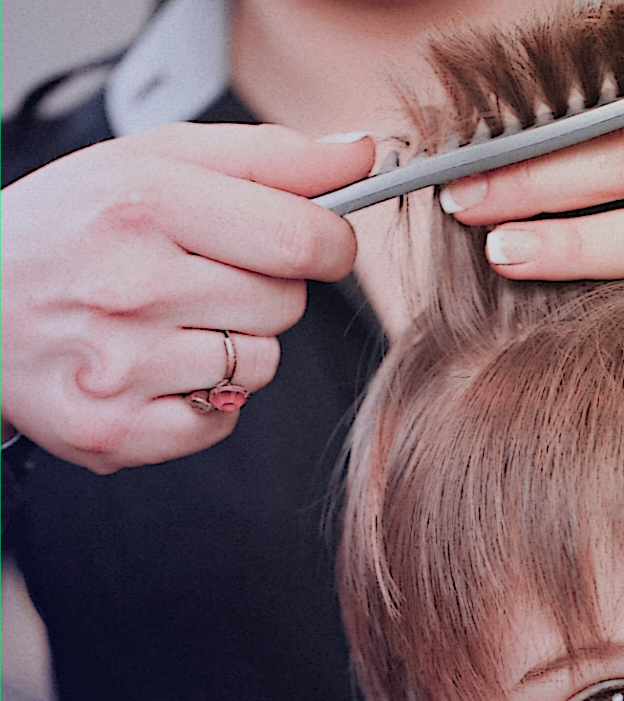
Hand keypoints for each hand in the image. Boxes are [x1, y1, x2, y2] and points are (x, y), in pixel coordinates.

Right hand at [0, 122, 373, 471]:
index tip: (320, 242)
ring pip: (260, 366)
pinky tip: (153, 370)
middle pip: (287, 304)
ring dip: (234, 346)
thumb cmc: (70, 229)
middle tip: (201, 278)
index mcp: (143, 204)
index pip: (302, 238)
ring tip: (168, 324)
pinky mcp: (117, 430)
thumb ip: (265, 159)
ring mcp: (124, 367)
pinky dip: (202, 402)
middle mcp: (132, 287)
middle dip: (264, 289)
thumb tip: (362, 156)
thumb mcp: (152, 162)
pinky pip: (221, 423)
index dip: (330, 243)